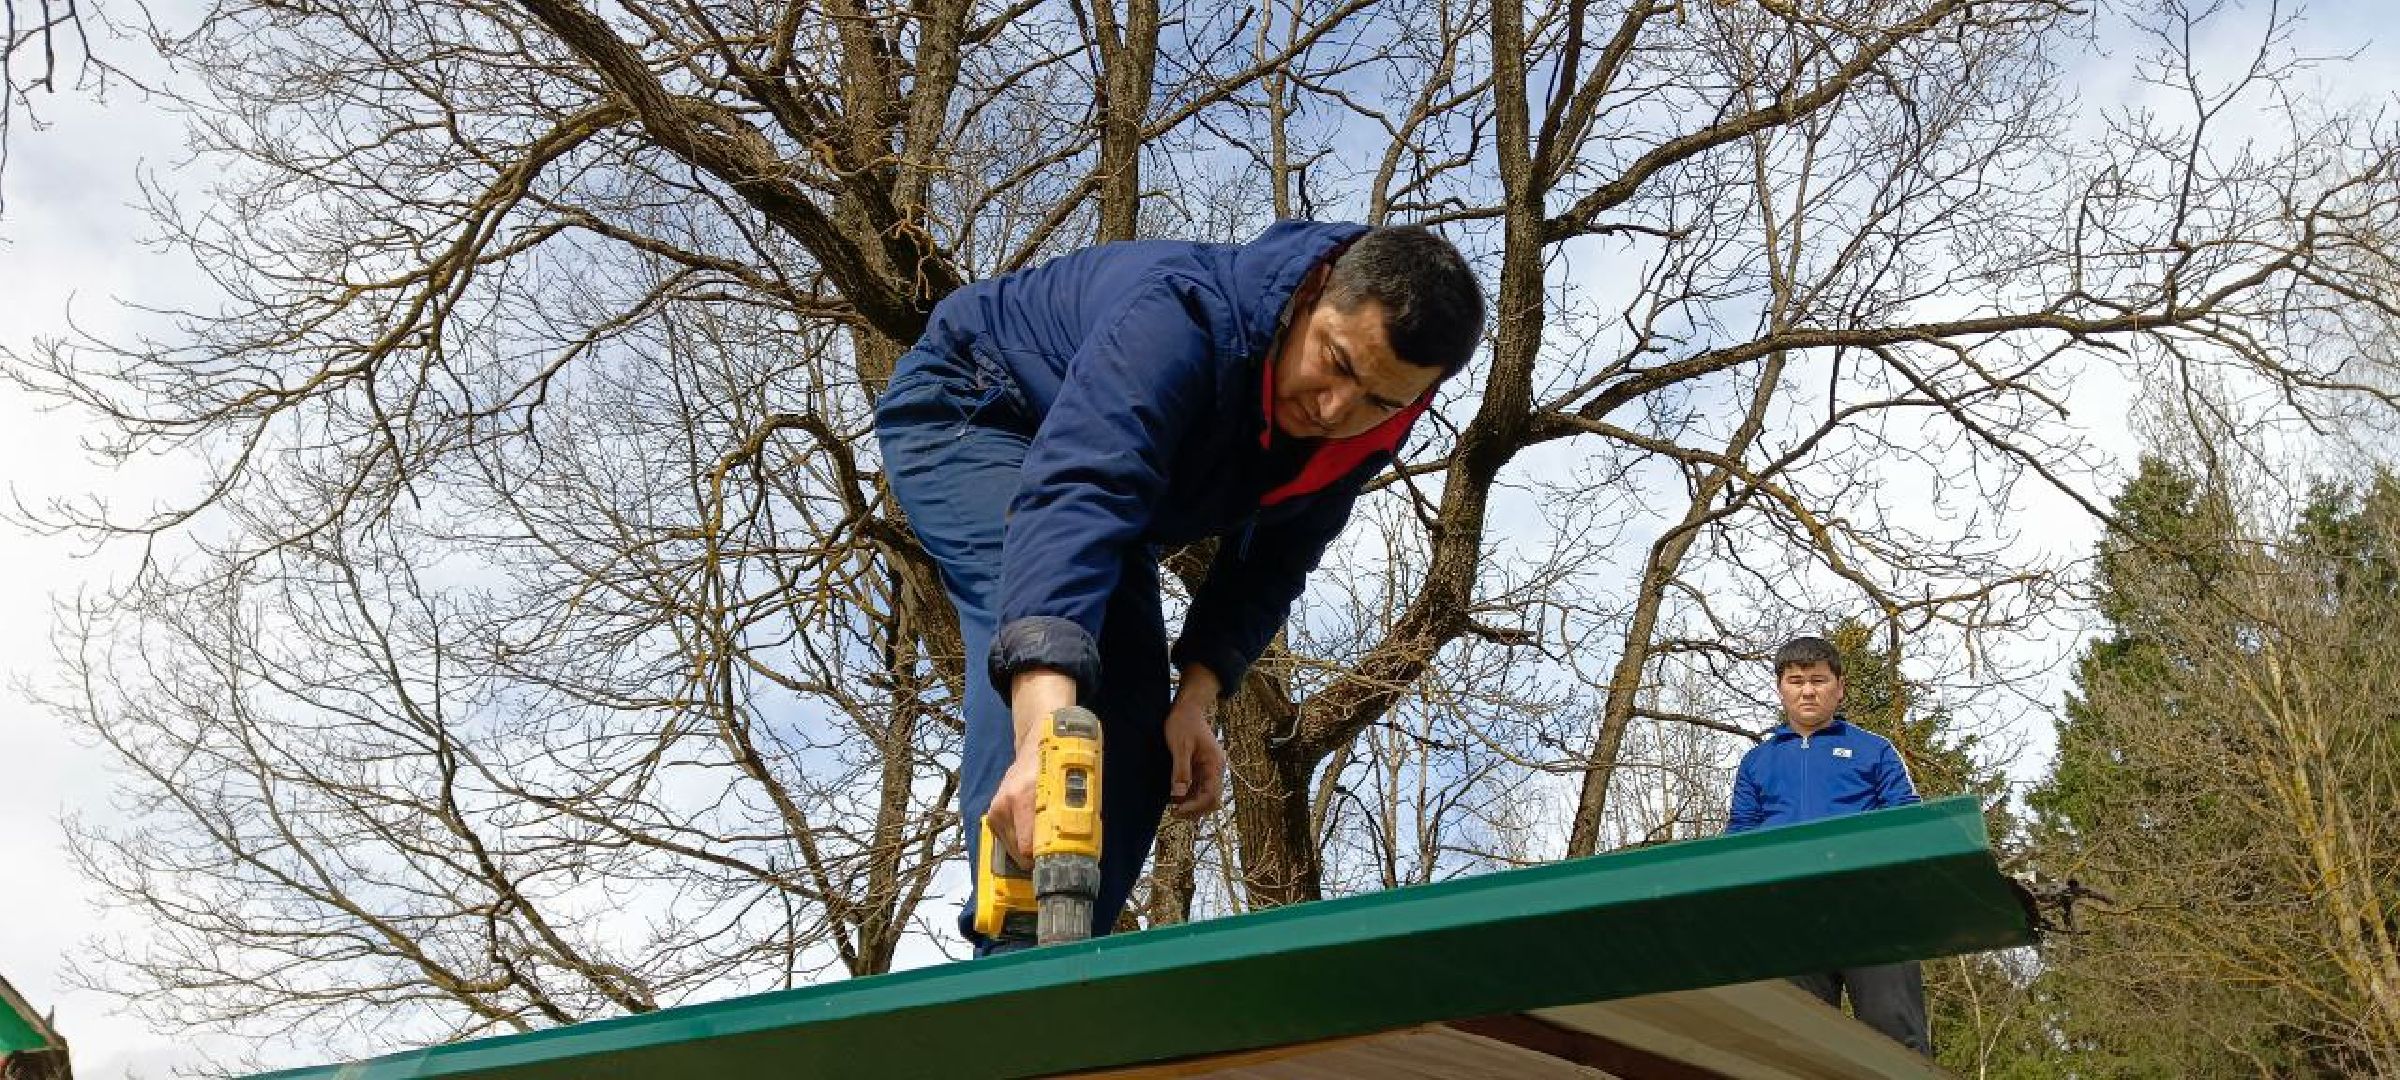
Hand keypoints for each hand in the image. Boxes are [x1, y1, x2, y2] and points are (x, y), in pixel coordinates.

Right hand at [991, 669, 1076, 865]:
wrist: (1036, 739)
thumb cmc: (1060, 762)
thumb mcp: (1074, 788)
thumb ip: (1073, 816)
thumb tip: (1080, 850)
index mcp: (1026, 796)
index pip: (1028, 846)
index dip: (1045, 860)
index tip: (1058, 866)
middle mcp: (1006, 803)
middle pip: (1020, 852)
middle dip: (1039, 858)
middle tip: (1057, 856)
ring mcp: (997, 807)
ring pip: (1012, 849)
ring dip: (1030, 851)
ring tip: (1046, 842)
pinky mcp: (993, 811)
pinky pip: (1007, 840)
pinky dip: (1020, 842)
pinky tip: (1032, 835)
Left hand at [1165, 667, 1225, 818]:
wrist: (1188, 707)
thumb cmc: (1183, 723)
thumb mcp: (1180, 746)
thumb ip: (1180, 771)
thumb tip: (1178, 795)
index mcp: (1214, 764)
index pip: (1210, 795)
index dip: (1194, 806)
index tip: (1177, 810)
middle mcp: (1215, 769)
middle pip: (1211, 800)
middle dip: (1194, 810)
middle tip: (1174, 813)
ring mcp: (1209, 769)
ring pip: (1205, 796)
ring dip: (1191, 805)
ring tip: (1173, 808)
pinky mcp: (1202, 768)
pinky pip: (1199, 788)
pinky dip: (1189, 796)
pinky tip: (1176, 798)